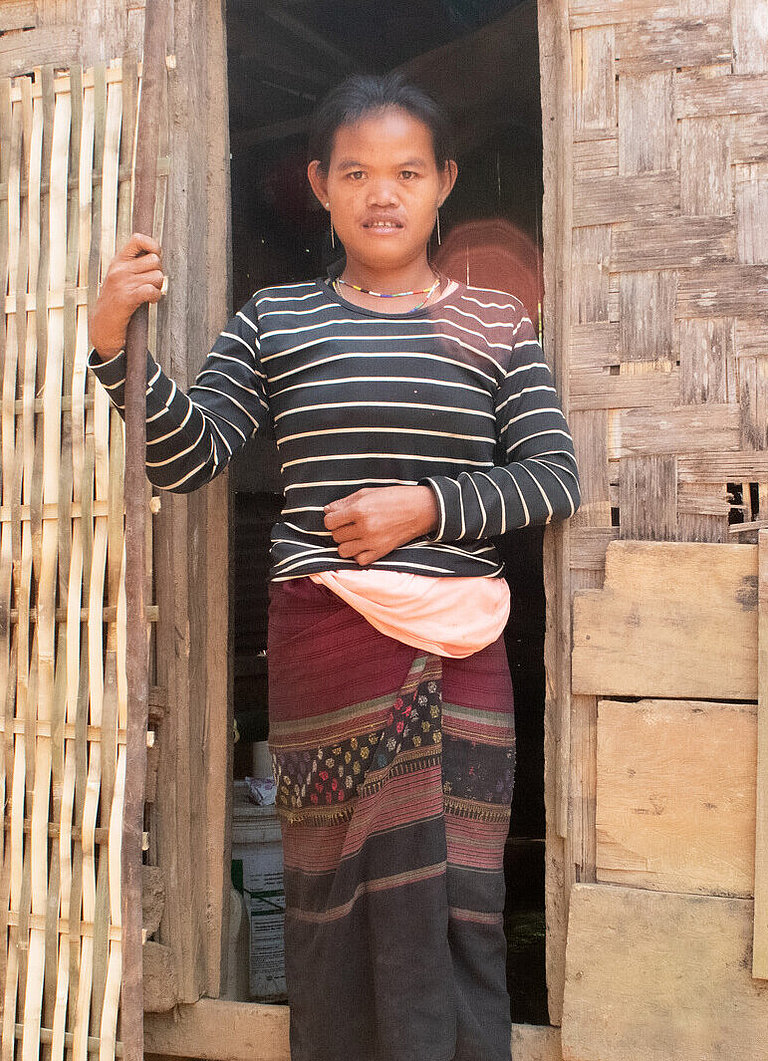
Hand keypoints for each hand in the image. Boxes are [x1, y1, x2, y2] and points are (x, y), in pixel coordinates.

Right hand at [88, 232, 164, 359]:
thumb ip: (135, 265)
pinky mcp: (127, 298)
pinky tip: (149, 301)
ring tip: (147, 295)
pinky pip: (151, 290)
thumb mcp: (121, 278)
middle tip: (151, 284)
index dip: (153, 246)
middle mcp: (119, 269)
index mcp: (118, 261)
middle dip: (158, 273)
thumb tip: (157, 254)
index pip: (138, 239)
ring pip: (157, 276)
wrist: (102, 327)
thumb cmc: (116, 303)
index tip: (155, 257)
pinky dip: (155, 297)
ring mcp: (122, 283)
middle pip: (155, 260)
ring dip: (157, 287)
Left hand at [323, 485, 438, 566]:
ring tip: (354, 536)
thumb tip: (326, 510)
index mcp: (360, 510)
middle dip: (339, 530)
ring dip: (346, 544)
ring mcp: (373, 542)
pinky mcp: (381, 552)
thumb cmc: (393, 498)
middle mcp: (365, 527)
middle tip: (349, 525)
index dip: (331, 519)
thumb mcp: (367, 493)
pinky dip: (358, 554)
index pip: (329, 522)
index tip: (338, 517)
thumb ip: (344, 502)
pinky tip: (364, 545)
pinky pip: (359, 560)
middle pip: (336, 536)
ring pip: (343, 551)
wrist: (420, 509)